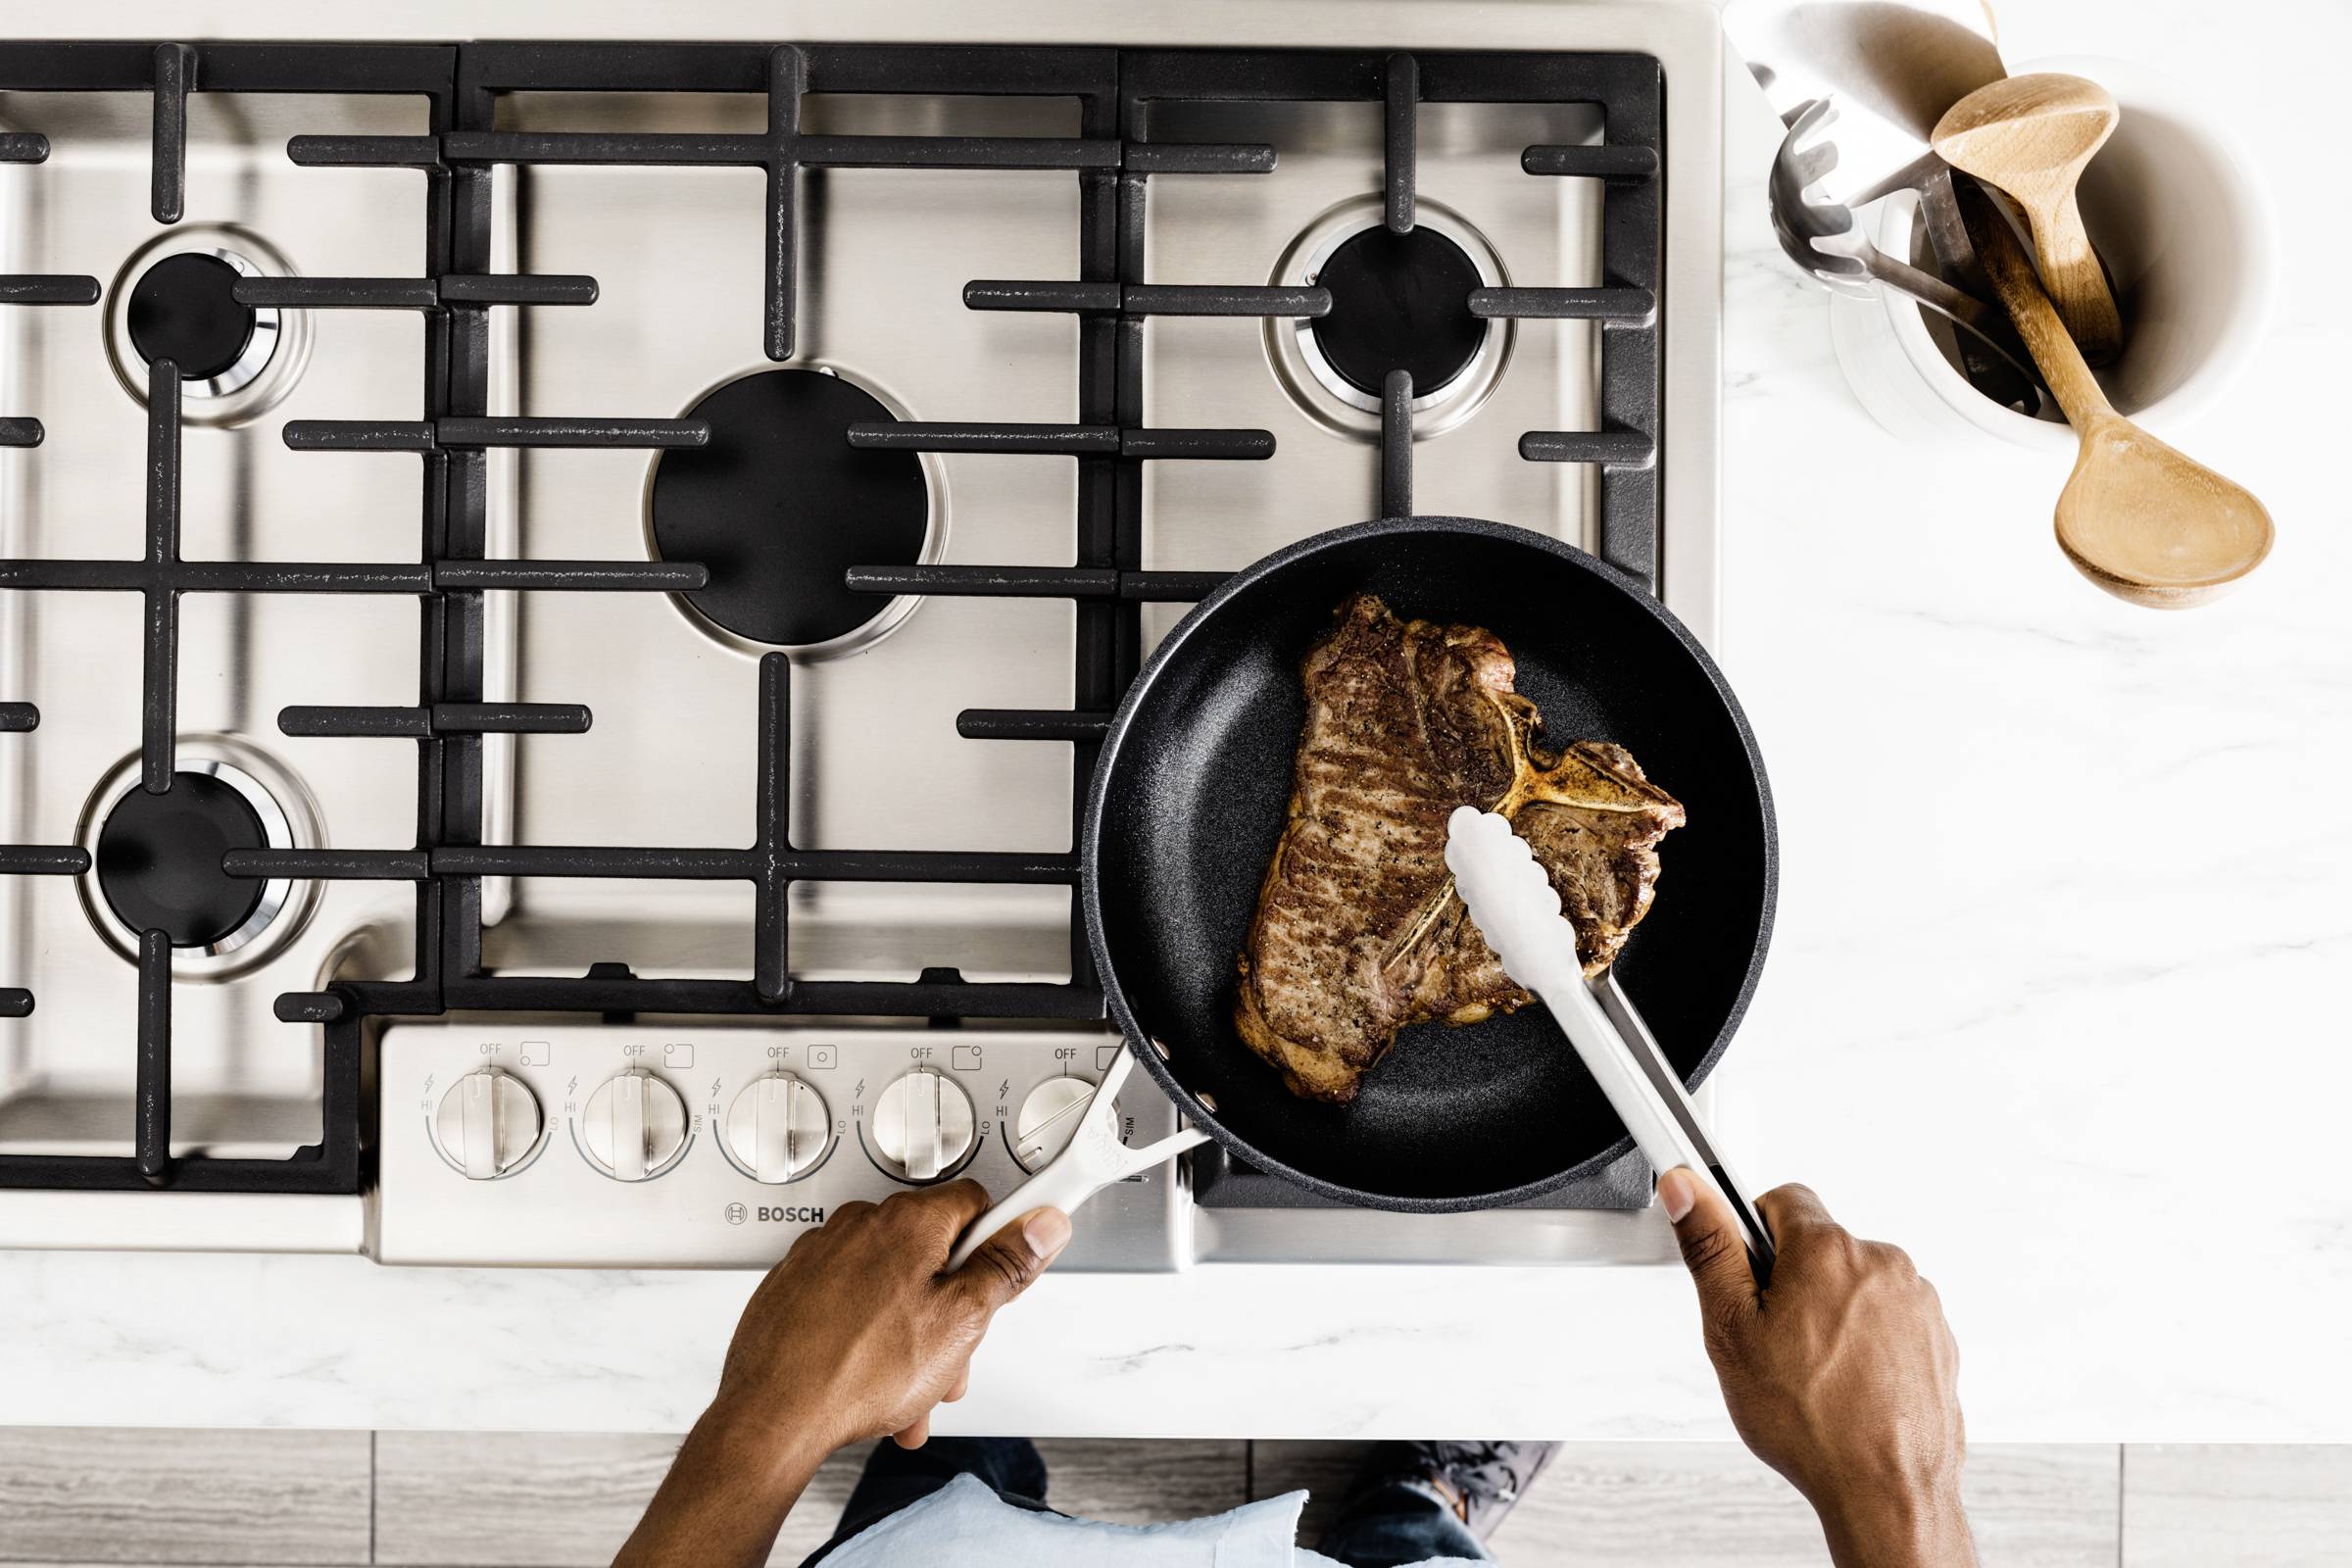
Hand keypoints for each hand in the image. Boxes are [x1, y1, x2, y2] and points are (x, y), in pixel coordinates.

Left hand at [713, 1181, 1072, 1460]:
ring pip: (891, 1285)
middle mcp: (860, 1224)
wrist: (772, 1416)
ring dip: (912, 1331)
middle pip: (933, 1252)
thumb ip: (1006, 1266)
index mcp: (908, 1220)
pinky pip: (848, 1303)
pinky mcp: (794, 1287)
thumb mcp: (961, 1322)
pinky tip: (872, 1379)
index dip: (999, 1243)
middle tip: (953, 1352)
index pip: (978, 1203)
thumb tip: (1040, 1226)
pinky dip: (867, 1335)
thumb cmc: (856, 1372)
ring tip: (909, 1386)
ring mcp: (821, 1255)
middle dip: (951, 1307)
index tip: (1007, 1270)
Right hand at [1661, 1170, 1973, 1567]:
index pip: (1781, 1199)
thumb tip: (1688, 1190)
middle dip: (1791, 1280)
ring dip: (1831, 1310)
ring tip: (1813, 1370)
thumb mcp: (1733, 1332)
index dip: (1752, 1233)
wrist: (1887, 1490)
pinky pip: (1888, 1317)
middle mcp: (1882, 1263)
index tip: (1746, 1271)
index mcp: (1827, 1251)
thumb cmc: (1812, 1423)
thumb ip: (1709, 1249)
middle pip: (1818, 1246)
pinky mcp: (1937, 1336)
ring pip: (1854, 1283)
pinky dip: (1867, 1339)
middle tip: (1772, 1337)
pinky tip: (1847, 1383)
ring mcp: (1917, 1301)